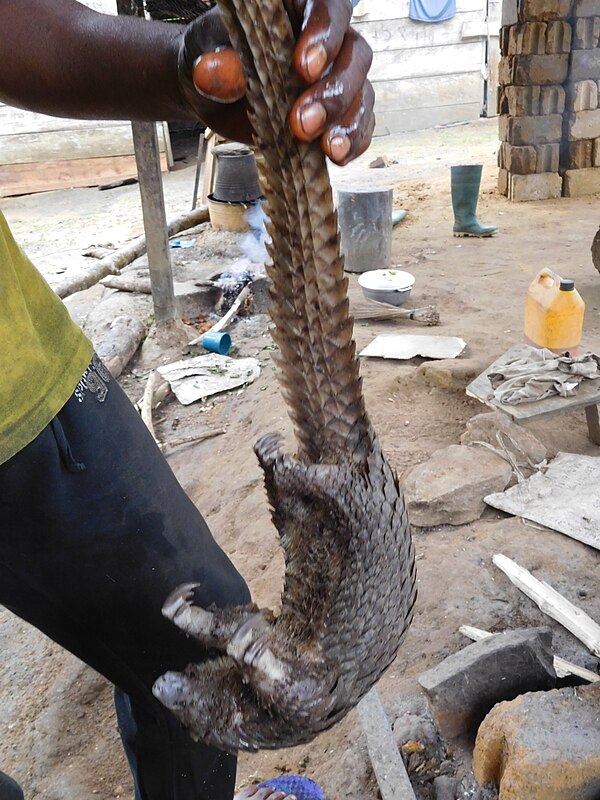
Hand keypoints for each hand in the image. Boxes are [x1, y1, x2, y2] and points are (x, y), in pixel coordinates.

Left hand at [178, 0, 373, 164]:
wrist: (213, 93)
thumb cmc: (213, 58)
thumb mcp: (205, 53)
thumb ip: (216, 61)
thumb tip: (213, 74)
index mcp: (297, 9)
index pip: (327, 9)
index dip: (324, 34)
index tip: (305, 67)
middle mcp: (327, 40)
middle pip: (354, 55)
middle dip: (333, 93)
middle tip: (303, 124)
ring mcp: (335, 77)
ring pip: (361, 92)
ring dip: (347, 123)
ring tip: (327, 149)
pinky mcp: (336, 113)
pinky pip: (360, 124)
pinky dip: (353, 141)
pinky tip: (338, 157)